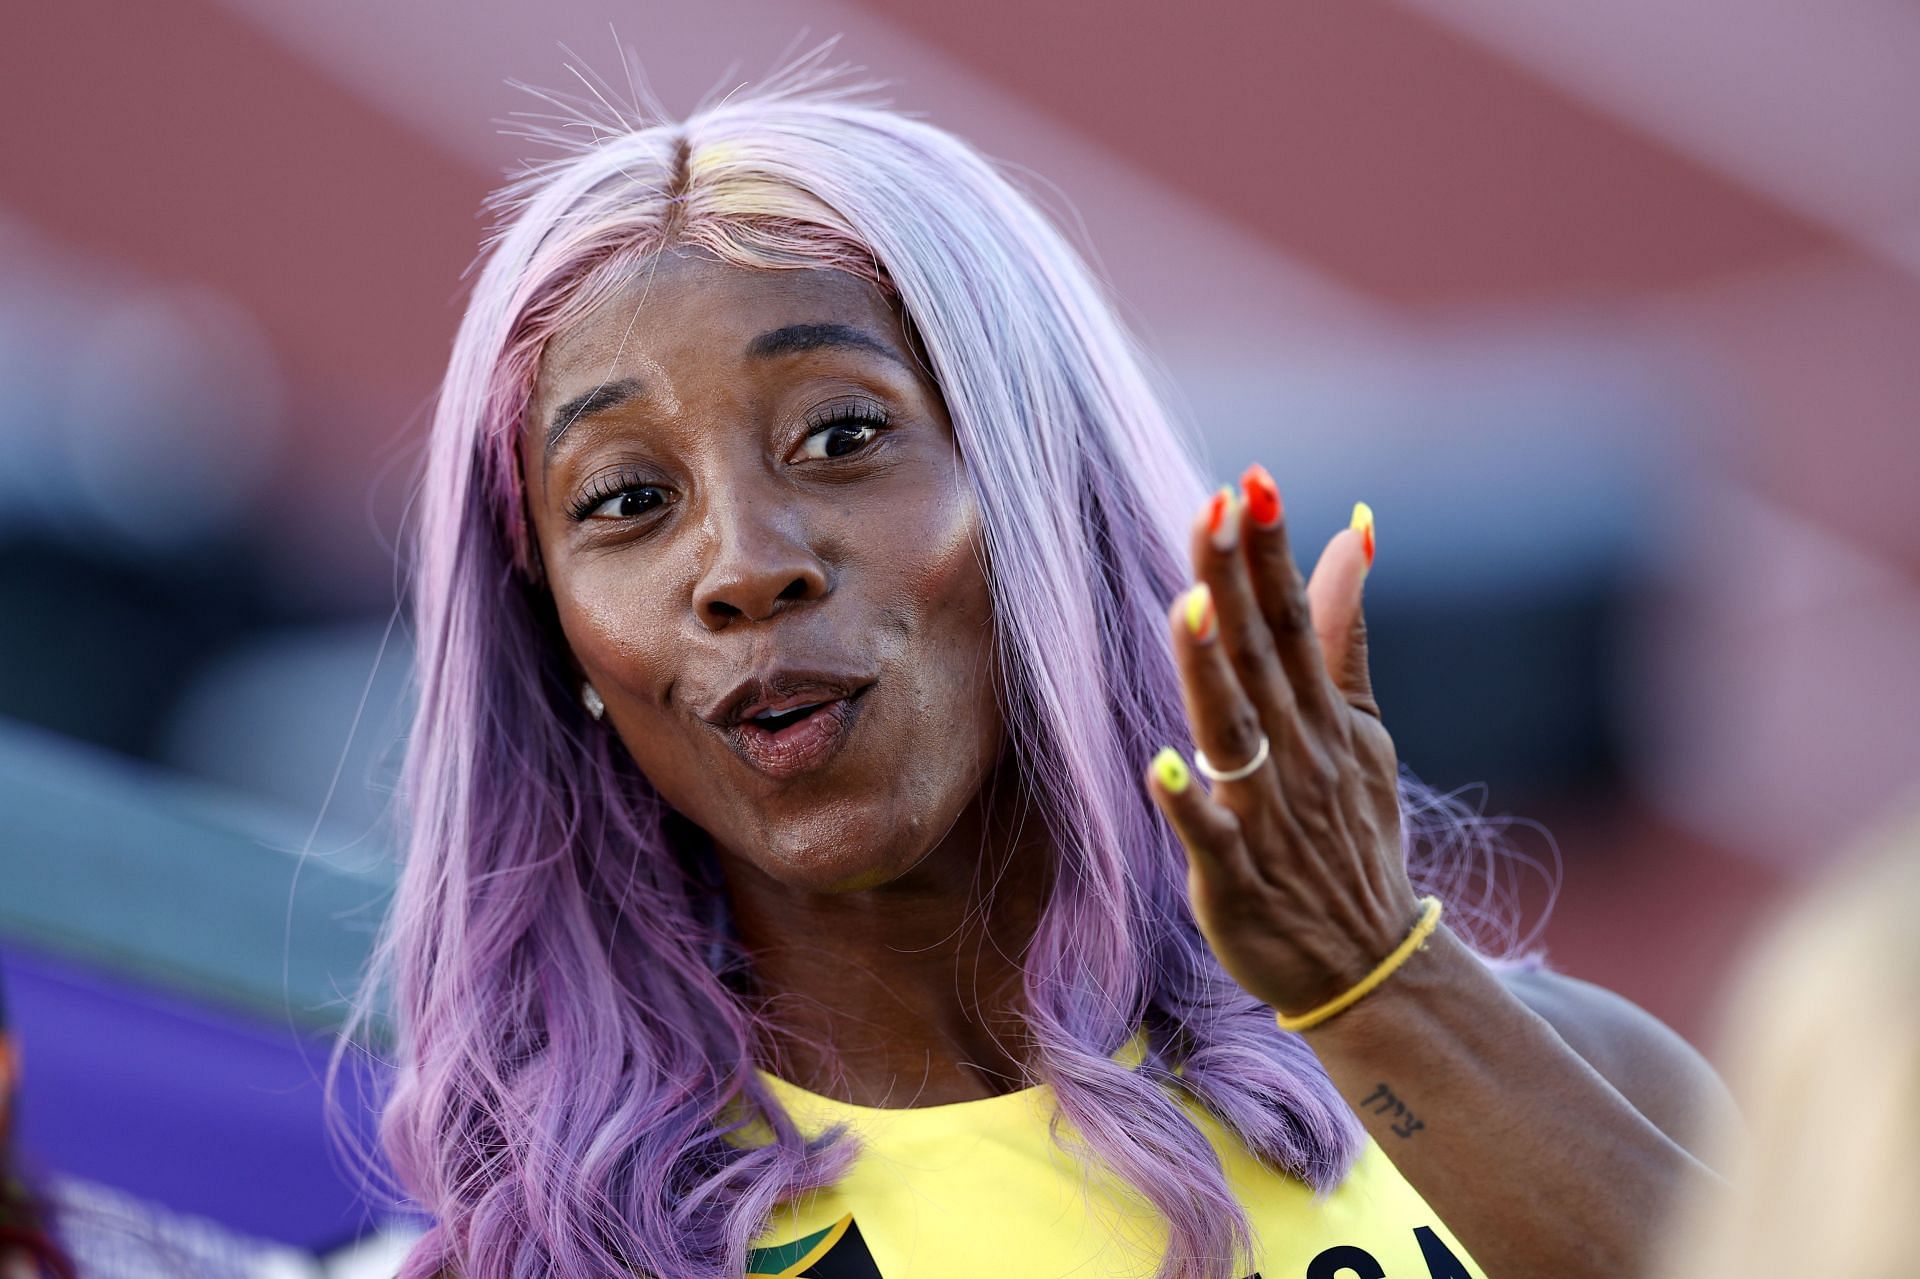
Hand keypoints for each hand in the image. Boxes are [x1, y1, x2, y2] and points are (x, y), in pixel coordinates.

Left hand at [1145, 466, 1424, 1019]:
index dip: (1271, 553)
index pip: (1293, 619)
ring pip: (1236, 733)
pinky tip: (1159, 766)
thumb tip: (1355, 529)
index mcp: (1322, 716)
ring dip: (1211, 673)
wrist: (1372, 962)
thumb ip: (1344, 633)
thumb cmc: (1352, 834)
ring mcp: (1270, 817)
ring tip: (1187, 609)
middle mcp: (1298, 755)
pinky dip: (1189, 804)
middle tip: (1215, 505)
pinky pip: (1213, 838)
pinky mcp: (1238, 880)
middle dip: (1236, 582)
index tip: (1251, 481)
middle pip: (1261, 657)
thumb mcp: (1362, 729)